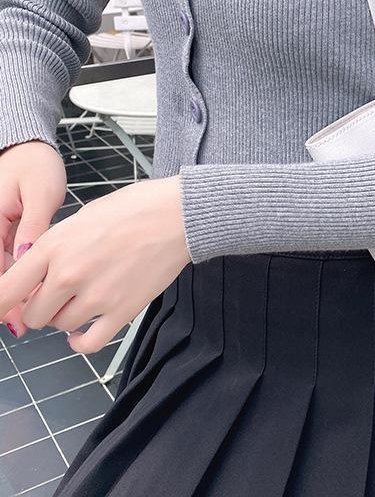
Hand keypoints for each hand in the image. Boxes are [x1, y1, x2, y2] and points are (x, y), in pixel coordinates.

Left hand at [0, 176, 190, 351]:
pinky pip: (88, 343)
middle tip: (59, 293)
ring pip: (60, 326)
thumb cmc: (137, 208)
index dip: (0, 305)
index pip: (5, 291)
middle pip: (33, 314)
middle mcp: (69, 274)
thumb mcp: (82, 217)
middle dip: (42, 306)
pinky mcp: (122, 311)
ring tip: (86, 296)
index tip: (3, 308)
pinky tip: (83, 331)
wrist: (179, 213)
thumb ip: (54, 249)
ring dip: (67, 316)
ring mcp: (96, 296)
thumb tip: (37, 276)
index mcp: (54, 246)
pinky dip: (81, 341)